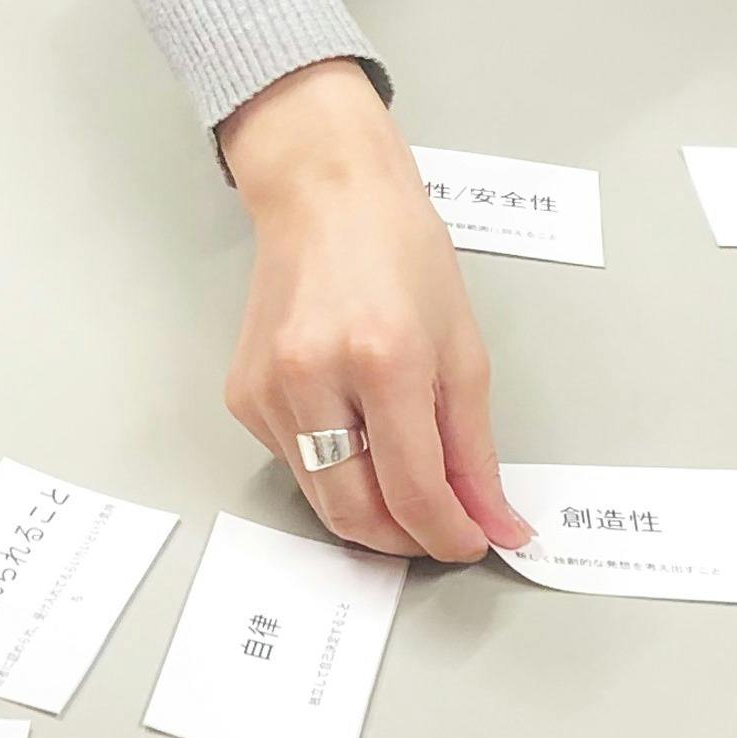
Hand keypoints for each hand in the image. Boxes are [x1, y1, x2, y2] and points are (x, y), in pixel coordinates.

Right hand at [211, 60, 527, 562]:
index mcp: (382, 358)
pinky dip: (335, 469)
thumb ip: (474, 449)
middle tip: (440, 530)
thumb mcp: (463, 348)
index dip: (448, 533)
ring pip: (321, 498)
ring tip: (406, 480)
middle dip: (405, 540)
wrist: (325, 195)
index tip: (472, 542)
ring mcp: (268, 390)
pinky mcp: (243, 397)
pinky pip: (296, 464)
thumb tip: (493, 523)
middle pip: (354, 513)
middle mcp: (313, 377)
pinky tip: (355, 427)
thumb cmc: (400, 252)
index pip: (413, 489)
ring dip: (371, 510)